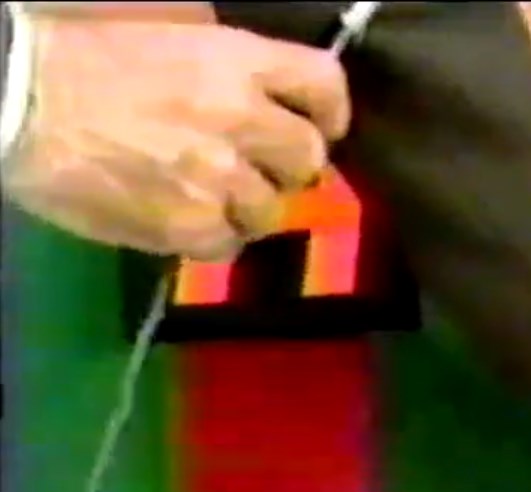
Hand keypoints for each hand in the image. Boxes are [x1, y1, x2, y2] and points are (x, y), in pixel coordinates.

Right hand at [4, 13, 350, 260]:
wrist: (15, 101)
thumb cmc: (80, 59)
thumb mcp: (167, 36)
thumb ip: (227, 67)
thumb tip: (265, 95)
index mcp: (237, 62)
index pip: (325, 85)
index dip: (328, 112)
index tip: (318, 126)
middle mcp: (242, 120)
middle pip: (308, 158)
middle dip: (287, 166)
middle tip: (255, 167)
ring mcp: (220, 179)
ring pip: (271, 211)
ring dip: (247, 207)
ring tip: (207, 194)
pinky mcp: (190, 227)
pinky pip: (228, 245)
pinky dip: (212, 237)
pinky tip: (182, 218)